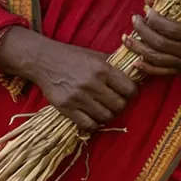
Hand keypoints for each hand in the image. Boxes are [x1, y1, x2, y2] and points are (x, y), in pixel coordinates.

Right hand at [0, 26, 138, 132]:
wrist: (44, 60)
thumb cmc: (73, 56)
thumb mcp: (96, 55)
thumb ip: (114, 65)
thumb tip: (135, 72)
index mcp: (102, 69)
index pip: (129, 89)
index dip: (132, 93)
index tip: (128, 93)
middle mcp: (92, 84)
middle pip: (119, 105)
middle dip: (121, 105)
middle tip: (116, 102)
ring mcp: (78, 97)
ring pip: (106, 116)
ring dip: (108, 115)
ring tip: (105, 110)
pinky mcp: (65, 108)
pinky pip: (88, 124)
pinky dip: (94, 125)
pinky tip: (93, 118)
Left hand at [123, 10, 180, 76]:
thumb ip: (177, 3)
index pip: (169, 29)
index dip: (154, 19)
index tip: (147, 9)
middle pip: (159, 43)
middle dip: (142, 31)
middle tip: (134, 19)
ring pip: (157, 58)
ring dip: (139, 48)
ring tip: (127, 38)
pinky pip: (164, 72)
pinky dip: (148, 69)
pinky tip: (136, 62)